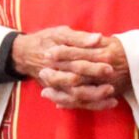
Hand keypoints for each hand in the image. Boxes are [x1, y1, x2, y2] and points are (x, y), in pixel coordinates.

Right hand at [16, 27, 130, 111]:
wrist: (25, 54)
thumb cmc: (45, 40)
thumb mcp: (59, 33)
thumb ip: (79, 37)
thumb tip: (99, 38)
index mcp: (54, 60)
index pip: (75, 64)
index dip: (92, 65)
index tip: (110, 64)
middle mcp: (54, 76)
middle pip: (75, 85)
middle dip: (94, 88)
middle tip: (112, 86)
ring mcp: (56, 87)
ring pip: (75, 98)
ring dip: (95, 100)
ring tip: (114, 99)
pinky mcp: (59, 94)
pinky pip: (76, 104)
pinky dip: (92, 105)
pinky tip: (108, 103)